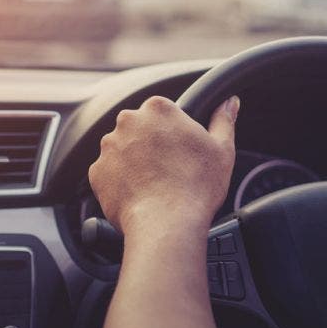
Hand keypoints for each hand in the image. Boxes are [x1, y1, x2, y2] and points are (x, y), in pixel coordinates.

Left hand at [89, 95, 239, 234]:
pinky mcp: (97, 172)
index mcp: (158, 109)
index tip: (180, 149)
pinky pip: (109, 173)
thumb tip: (229, 103)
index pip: (162, 111)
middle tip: (169, 168)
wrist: (166, 224)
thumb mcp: (221, 149)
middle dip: (151, 144)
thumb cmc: (196, 187)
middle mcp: (128, 122)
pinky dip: (120, 182)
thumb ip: (223, 120)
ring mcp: (109, 147)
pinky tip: (140, 194)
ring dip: (134, 161)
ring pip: (122, 149)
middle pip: (140, 127)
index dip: (173, 131)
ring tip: (154, 184)